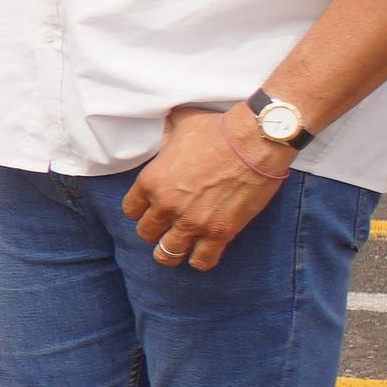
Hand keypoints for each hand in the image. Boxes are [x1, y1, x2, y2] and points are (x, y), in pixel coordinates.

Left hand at [121, 103, 286, 272]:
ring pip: (168, 253)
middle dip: (155, 231)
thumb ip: (167, 134)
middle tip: (167, 227)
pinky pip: (202, 260)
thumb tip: (164, 127)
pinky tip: (203, 253)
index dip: (140, 211)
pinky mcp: (220, 232)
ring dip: (171, 252)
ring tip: (179, 247)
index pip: (130, 210)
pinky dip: (200, 260)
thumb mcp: (181, 125)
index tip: (151, 209)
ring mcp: (192, 222)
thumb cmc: (218, 130)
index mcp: (151, 181)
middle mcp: (166, 205)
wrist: (255, 141)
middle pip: (146, 233)